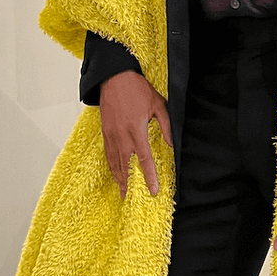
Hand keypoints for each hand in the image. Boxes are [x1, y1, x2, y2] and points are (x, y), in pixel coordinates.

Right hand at [99, 70, 171, 197]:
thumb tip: (171, 143)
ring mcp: (111, 135)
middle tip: (130, 198)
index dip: (150, 177)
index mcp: (136, 130)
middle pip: (126, 166)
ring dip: (118, 177)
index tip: (154, 190)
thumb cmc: (136, 88)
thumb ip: (166, 125)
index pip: (145, 160)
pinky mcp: (105, 131)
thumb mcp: (158, 104)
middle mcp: (122, 136)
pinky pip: (108, 153)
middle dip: (129, 183)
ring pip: (115, 162)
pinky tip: (114, 172)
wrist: (113, 77)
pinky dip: (111, 165)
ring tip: (122, 190)